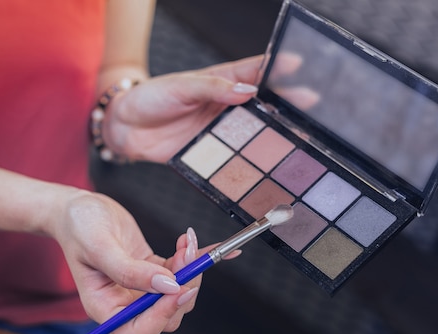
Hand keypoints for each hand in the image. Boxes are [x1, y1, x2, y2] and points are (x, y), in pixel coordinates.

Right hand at [52, 190, 201, 333]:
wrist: (78, 208)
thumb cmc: (78, 227)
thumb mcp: (100, 247)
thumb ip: (131, 271)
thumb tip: (167, 285)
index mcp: (104, 308)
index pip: (139, 332)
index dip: (162, 315)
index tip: (178, 287)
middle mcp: (123, 304)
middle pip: (166, 316)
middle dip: (182, 288)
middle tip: (188, 256)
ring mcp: (139, 289)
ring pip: (176, 297)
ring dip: (189, 272)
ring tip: (187, 244)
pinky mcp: (151, 272)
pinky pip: (177, 276)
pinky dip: (188, 261)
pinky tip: (187, 242)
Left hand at [103, 53, 316, 162]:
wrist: (124, 128)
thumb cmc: (151, 98)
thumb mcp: (180, 87)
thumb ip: (212, 88)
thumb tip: (248, 90)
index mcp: (221, 80)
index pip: (256, 70)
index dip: (279, 69)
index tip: (301, 67)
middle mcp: (226, 104)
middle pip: (263, 103)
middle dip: (288, 105)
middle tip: (313, 110)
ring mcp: (221, 129)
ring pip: (254, 130)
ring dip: (275, 133)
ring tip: (300, 136)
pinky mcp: (212, 151)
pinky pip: (236, 155)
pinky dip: (253, 158)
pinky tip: (268, 162)